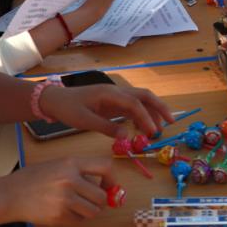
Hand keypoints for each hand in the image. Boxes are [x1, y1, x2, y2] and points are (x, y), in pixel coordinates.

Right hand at [3, 157, 115, 224]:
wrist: (10, 195)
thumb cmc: (32, 178)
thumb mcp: (57, 164)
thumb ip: (79, 171)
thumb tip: (103, 183)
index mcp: (71, 163)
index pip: (105, 166)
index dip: (112, 178)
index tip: (109, 185)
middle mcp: (70, 180)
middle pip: (101, 195)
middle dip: (101, 200)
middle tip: (94, 200)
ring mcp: (65, 200)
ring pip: (93, 211)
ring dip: (89, 210)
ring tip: (78, 206)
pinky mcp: (59, 216)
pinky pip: (78, 220)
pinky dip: (76, 218)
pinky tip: (64, 211)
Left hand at [39, 84, 173, 137]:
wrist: (55, 99)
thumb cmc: (68, 108)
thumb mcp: (84, 120)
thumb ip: (105, 127)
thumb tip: (126, 135)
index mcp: (110, 93)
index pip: (134, 103)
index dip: (146, 117)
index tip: (153, 132)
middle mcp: (116, 91)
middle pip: (144, 95)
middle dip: (159, 107)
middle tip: (171, 122)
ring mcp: (115, 96)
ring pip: (140, 100)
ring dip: (152, 112)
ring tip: (160, 128)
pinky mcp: (113, 103)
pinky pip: (132, 107)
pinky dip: (142, 115)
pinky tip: (145, 128)